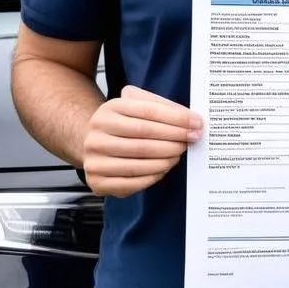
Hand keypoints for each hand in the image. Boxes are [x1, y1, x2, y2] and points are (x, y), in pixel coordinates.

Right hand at [82, 86, 202, 197]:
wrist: (92, 143)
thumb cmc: (123, 124)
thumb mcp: (136, 105)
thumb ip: (160, 106)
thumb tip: (189, 117)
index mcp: (109, 109)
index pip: (149, 112)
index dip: (176, 118)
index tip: (196, 123)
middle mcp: (97, 134)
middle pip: (145, 136)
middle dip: (175, 138)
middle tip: (192, 139)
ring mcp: (95, 159)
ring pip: (140, 160)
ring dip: (167, 158)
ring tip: (179, 153)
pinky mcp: (98, 182)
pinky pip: (133, 181)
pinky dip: (154, 175)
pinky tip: (164, 167)